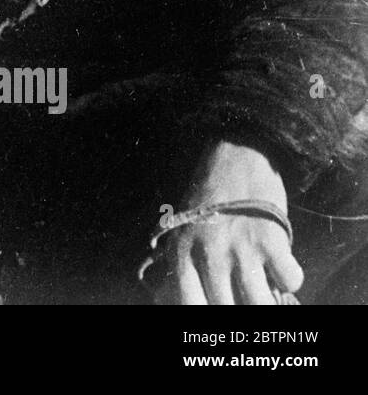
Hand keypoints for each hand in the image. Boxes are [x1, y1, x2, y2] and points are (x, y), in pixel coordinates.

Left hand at [151, 141, 303, 304]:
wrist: (235, 154)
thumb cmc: (209, 199)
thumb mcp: (183, 230)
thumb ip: (186, 266)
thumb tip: (185, 301)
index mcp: (181, 253)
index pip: (188, 305)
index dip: (205, 317)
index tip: (219, 316)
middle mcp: (208, 254)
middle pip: (226, 310)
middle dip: (240, 311)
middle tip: (245, 299)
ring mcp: (239, 247)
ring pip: (259, 305)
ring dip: (266, 303)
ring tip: (264, 291)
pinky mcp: (269, 239)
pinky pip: (289, 279)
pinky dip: (290, 277)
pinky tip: (280, 263)